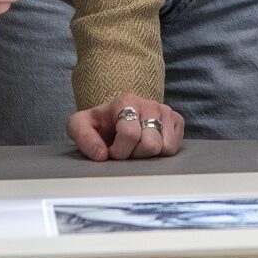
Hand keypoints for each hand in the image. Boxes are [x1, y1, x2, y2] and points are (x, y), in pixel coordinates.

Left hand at [68, 94, 183, 160]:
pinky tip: (149, 144)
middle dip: (135, 154)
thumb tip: (101, 155)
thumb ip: (83, 137)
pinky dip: (161, 152)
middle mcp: (149, 104)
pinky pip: (174, 148)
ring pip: (164, 148)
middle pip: (150, 144)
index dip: (119, 151)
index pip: (130, 134)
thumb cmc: (101, 122)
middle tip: (126, 150)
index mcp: (126, 101)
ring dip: (148, 155)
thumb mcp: (81, 124)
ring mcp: (165, 112)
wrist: (117, 114)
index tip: (111, 152)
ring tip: (137, 148)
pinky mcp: (177, 121)